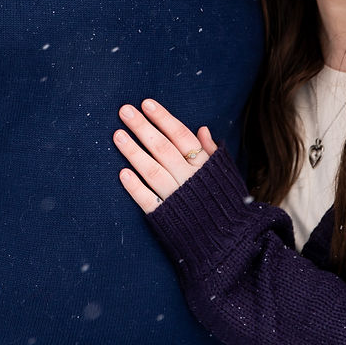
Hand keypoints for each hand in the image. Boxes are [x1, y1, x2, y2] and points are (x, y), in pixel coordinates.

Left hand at [114, 99, 216, 214]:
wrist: (228, 240)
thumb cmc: (224, 202)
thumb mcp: (225, 173)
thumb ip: (212, 152)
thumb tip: (202, 128)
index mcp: (205, 165)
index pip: (182, 136)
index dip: (163, 119)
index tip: (146, 103)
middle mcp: (190, 179)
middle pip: (163, 148)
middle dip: (143, 128)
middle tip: (124, 111)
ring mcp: (177, 197)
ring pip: (153, 170)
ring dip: (133, 152)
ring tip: (117, 135)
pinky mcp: (165, 216)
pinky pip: (148, 200)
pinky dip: (135, 187)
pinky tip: (122, 173)